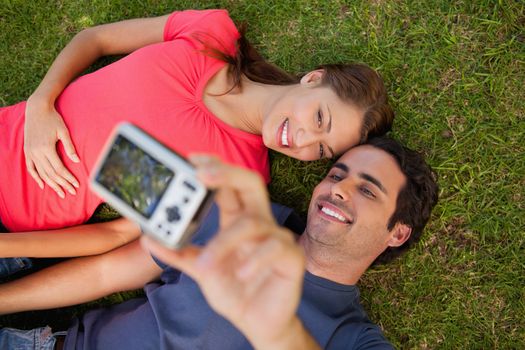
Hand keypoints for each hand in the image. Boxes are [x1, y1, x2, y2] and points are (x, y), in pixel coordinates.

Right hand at [24, 95, 79, 197]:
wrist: (36, 109)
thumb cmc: (53, 119)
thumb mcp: (63, 131)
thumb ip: (69, 147)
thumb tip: (77, 161)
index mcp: (46, 148)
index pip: (59, 169)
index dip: (68, 178)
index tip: (76, 185)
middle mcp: (36, 152)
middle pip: (51, 174)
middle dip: (62, 184)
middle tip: (71, 192)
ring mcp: (30, 152)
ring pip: (41, 173)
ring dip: (51, 184)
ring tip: (61, 193)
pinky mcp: (27, 151)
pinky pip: (30, 168)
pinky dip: (36, 177)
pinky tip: (42, 185)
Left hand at [141, 156, 307, 348]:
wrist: (256, 323)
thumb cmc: (234, 291)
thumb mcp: (200, 270)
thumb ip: (177, 253)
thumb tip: (147, 237)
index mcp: (238, 219)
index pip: (229, 184)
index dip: (214, 166)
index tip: (191, 158)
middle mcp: (259, 222)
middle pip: (250, 182)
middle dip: (227, 173)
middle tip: (200, 174)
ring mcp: (277, 237)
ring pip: (252, 223)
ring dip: (224, 242)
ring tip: (206, 265)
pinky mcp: (291, 256)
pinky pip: (275, 248)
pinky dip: (255, 259)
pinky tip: (242, 274)